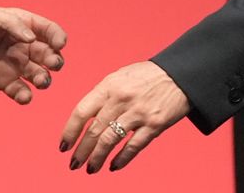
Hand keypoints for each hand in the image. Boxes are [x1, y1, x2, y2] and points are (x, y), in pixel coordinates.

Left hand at [0, 6, 66, 103]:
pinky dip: (25, 96)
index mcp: (22, 25)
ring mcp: (13, 65)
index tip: (60, 44)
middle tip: (52, 64)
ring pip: (38, 74)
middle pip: (48, 54)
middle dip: (55, 60)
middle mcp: (22, 45)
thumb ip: (12, 24)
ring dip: (44, 79)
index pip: (48, 30)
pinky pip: (20, 91)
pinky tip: (23, 95)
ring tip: (40, 80)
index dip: (57, 36)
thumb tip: (32, 38)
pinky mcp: (2, 82)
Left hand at [59, 61, 189, 172]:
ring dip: (97, 158)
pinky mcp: (155, 124)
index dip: (70, 131)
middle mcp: (121, 99)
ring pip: (110, 141)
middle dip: (81, 151)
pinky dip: (121, 159)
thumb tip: (85, 120)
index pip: (82, 111)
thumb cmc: (146, 77)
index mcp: (109, 85)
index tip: (64, 146)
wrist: (179, 74)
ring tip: (91, 168)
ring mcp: (138, 112)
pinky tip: (113, 166)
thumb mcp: (119, 77)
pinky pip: (133, 146)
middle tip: (74, 163)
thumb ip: (102, 96)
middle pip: (94, 130)